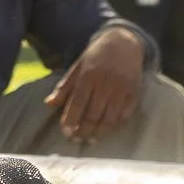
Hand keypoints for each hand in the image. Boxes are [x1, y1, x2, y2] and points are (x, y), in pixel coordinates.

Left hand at [46, 25, 144, 142]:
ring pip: (110, 118)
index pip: (77, 103)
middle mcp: (105, 84)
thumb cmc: (96, 56)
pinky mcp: (134, 93)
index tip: (65, 132)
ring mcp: (121, 89)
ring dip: (99, 132)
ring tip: (90, 140)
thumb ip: (64, 86)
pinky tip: (107, 131)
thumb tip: (48, 104)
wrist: (123, 43)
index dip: (71, 119)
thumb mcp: (77, 67)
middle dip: (83, 130)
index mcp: (88, 76)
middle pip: (93, 113)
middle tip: (76, 140)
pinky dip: (116, 125)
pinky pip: (125, 114)